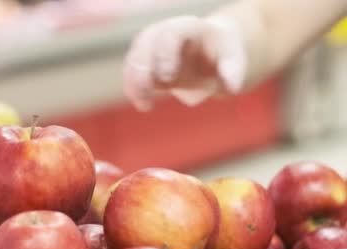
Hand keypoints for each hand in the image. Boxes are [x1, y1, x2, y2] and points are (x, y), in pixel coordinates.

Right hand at [123, 15, 246, 110]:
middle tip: (148, 92)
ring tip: (145, 105)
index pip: (170, 34)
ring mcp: (150, 46)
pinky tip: (142, 104)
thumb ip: (233, 69)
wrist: (210, 54)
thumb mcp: (234, 58)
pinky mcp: (144, 62)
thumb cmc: (222, 55)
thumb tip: (230, 87)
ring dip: (134, 82)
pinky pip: (131, 73)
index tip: (167, 77)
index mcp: (187, 26)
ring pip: (134, 58)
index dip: (165, 54)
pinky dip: (133, 88)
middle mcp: (164, 31)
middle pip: (144, 44)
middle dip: (142, 69)